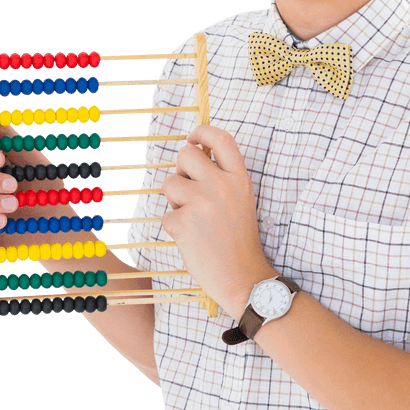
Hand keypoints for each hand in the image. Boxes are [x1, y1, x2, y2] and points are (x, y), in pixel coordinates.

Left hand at [160, 125, 272, 317]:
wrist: (242, 277)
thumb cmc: (238, 241)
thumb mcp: (240, 201)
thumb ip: (222, 178)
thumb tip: (191, 154)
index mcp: (239, 179)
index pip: (221, 139)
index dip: (202, 131)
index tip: (192, 137)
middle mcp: (221, 186)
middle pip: (186, 155)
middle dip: (181, 169)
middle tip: (190, 190)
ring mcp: (201, 203)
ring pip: (170, 184)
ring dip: (175, 200)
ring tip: (194, 219)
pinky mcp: (184, 222)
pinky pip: (167, 214)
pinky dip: (175, 227)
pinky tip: (193, 239)